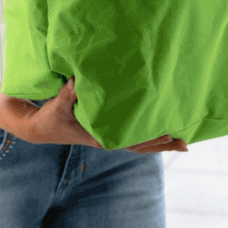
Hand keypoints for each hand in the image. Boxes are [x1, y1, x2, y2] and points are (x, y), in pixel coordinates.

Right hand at [9, 79, 187, 152]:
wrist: (40, 127)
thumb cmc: (51, 116)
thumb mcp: (58, 104)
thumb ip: (68, 94)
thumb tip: (77, 81)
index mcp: (100, 138)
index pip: (131, 141)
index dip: (150, 138)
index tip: (169, 134)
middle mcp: (107, 140)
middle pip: (140, 146)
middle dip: (162, 144)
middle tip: (186, 143)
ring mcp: (107, 138)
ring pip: (138, 143)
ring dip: (157, 141)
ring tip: (180, 140)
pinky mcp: (105, 132)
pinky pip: (130, 135)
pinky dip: (145, 135)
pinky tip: (156, 130)